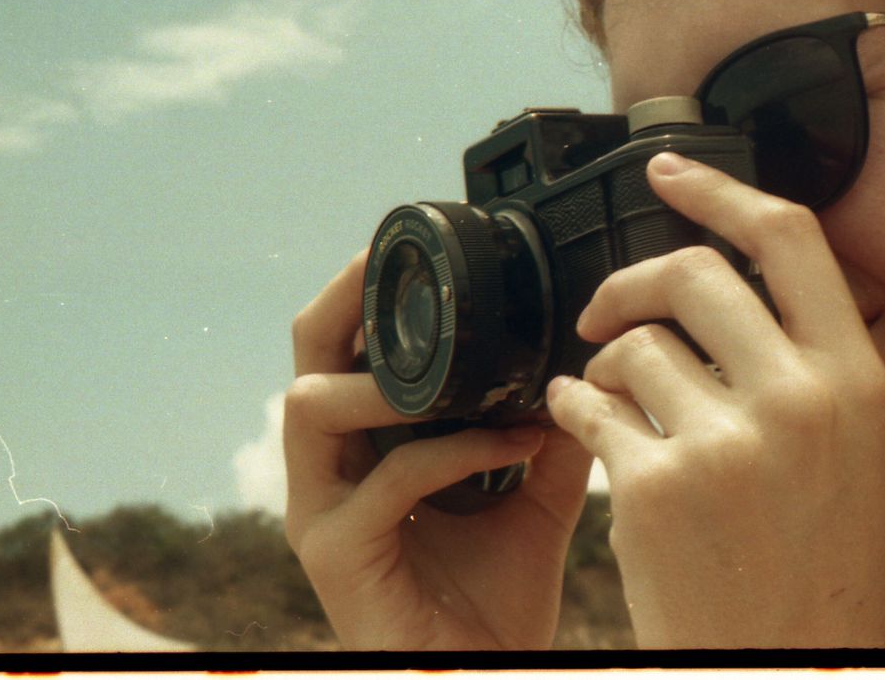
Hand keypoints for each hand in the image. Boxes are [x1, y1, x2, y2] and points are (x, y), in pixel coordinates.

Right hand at [283, 250, 593, 649]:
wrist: (487, 673)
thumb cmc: (495, 596)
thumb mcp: (531, 496)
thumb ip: (544, 434)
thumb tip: (580, 368)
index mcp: (359, 452)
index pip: (336, 351)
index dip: (360, 294)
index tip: (408, 248)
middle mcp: (325, 476)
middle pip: (304, 359)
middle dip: (346, 301)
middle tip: (393, 264)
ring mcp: (322, 516)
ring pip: (314, 407)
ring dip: (389, 379)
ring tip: (464, 369)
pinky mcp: (338, 556)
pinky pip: (388, 478)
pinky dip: (454, 450)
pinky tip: (510, 444)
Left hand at [546, 152, 884, 647]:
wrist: (785, 665)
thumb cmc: (814, 560)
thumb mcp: (850, 447)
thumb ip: (803, 359)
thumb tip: (720, 277)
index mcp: (857, 380)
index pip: (789, 237)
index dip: (720, 188)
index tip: (667, 169)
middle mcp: (800, 399)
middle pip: (694, 273)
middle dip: (632, 281)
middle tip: (606, 311)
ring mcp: (726, 443)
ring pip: (632, 346)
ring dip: (604, 367)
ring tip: (614, 407)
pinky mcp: (654, 488)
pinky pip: (585, 408)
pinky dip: (570, 409)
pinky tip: (580, 427)